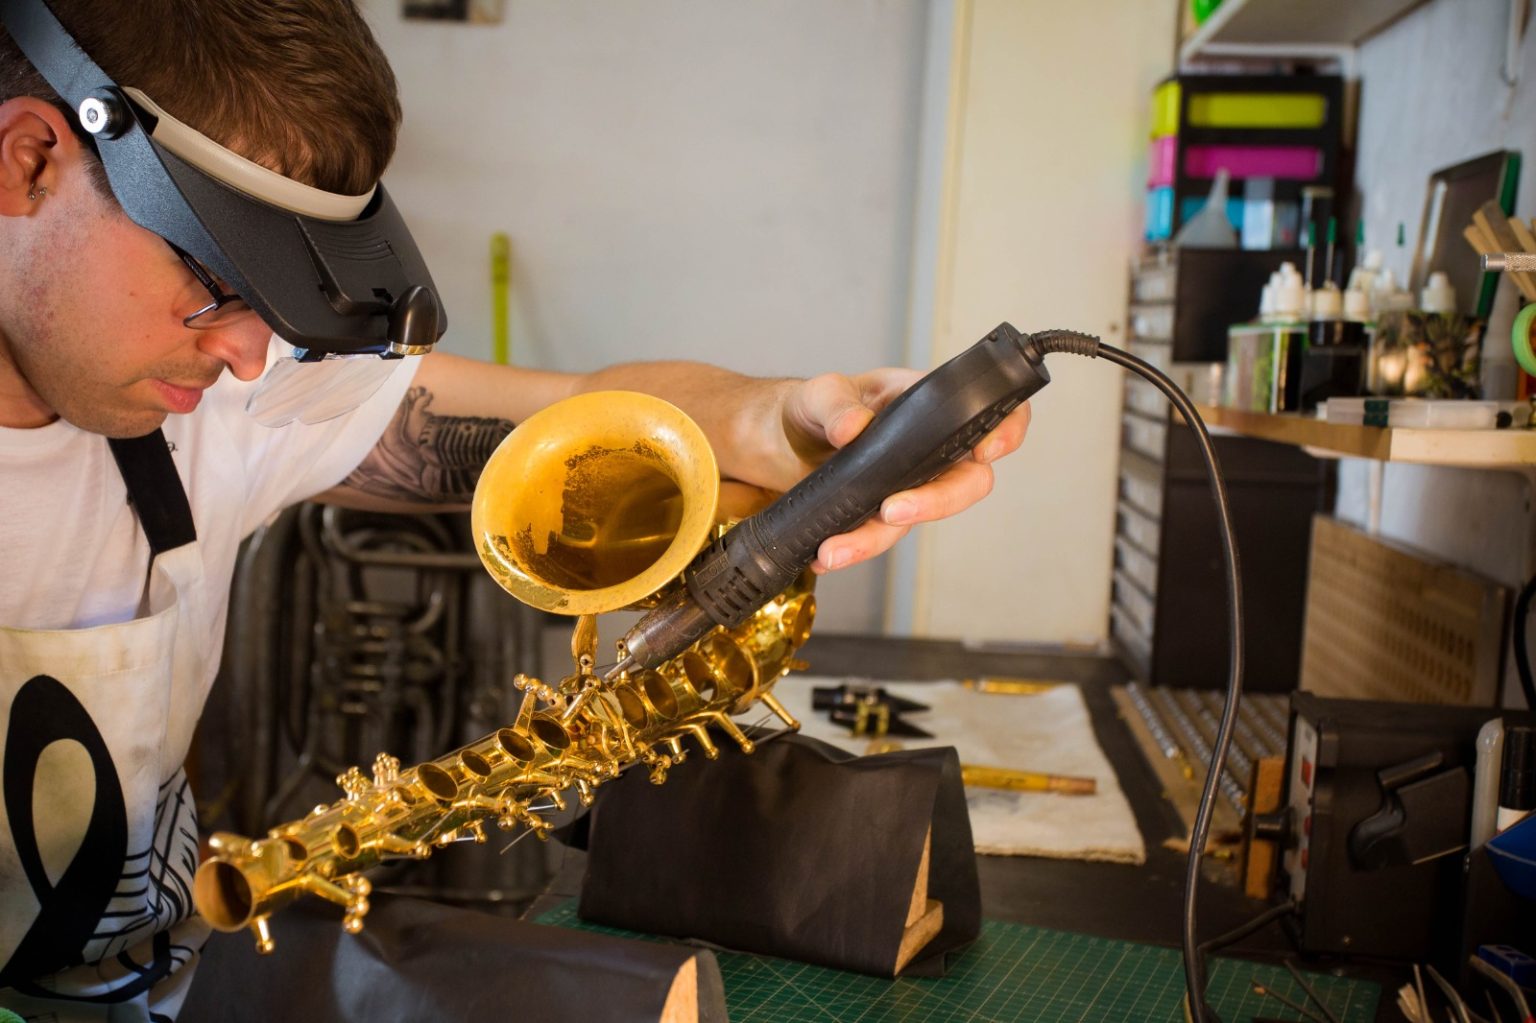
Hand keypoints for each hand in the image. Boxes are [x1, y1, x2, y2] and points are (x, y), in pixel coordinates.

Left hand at [777, 368, 1030, 573]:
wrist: (786, 440)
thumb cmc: (819, 406)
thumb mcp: (820, 393)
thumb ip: (834, 404)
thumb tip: (853, 428)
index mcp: (930, 405)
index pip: (990, 412)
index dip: (1006, 431)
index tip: (985, 451)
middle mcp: (932, 448)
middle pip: (968, 482)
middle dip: (938, 502)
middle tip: (893, 511)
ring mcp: (911, 485)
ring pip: (919, 520)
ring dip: (876, 539)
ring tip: (836, 549)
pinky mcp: (884, 514)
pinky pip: (880, 537)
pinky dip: (853, 549)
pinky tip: (825, 554)